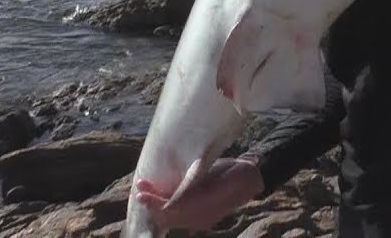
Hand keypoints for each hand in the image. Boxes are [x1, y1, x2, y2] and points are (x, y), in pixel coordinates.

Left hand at [134, 157, 264, 230]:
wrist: (250, 178)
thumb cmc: (237, 172)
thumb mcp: (221, 177)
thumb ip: (198, 191)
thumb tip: (173, 203)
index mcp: (205, 209)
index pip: (174, 209)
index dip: (157, 203)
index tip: (142, 192)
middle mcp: (200, 218)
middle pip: (169, 215)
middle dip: (153, 203)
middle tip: (140, 188)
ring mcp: (198, 218)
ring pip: (171, 216)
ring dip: (156, 204)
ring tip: (144, 189)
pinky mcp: (197, 214)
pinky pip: (176, 214)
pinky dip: (164, 205)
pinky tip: (156, 194)